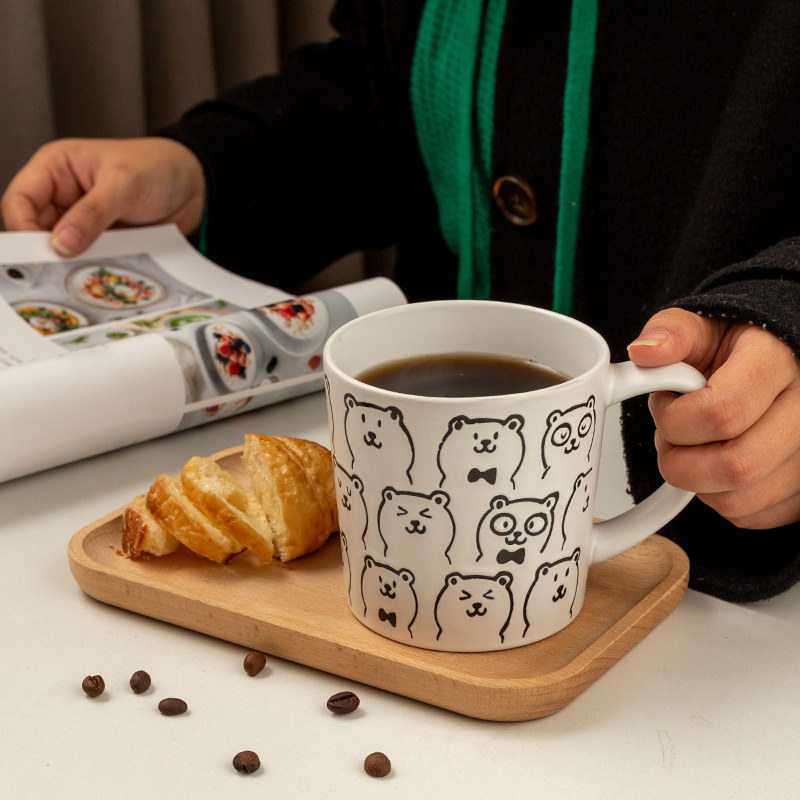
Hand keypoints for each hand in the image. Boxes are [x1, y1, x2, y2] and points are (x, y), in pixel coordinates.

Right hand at [1, 137, 205, 255]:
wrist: (196, 186)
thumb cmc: (159, 167)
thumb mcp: (124, 184)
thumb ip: (92, 214)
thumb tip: (62, 243)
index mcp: (56, 168)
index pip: (19, 200)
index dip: (23, 226)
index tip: (43, 250)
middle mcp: (63, 195)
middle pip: (36, 230)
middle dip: (48, 251)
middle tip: (62, 270)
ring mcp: (82, 221)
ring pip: (62, 250)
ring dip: (73, 263)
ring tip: (87, 274)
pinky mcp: (102, 241)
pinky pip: (89, 259)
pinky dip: (94, 268)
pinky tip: (103, 275)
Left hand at [627, 307, 799, 528]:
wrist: (770, 363)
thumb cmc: (734, 350)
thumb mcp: (701, 327)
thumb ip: (672, 333)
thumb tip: (644, 351)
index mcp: (777, 363)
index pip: (723, 412)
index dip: (676, 419)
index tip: (665, 405)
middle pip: (735, 466)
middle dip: (680, 460)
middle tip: (671, 436)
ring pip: (738, 499)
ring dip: (696, 481)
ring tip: (692, 447)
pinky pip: (749, 515)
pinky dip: (717, 497)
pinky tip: (715, 464)